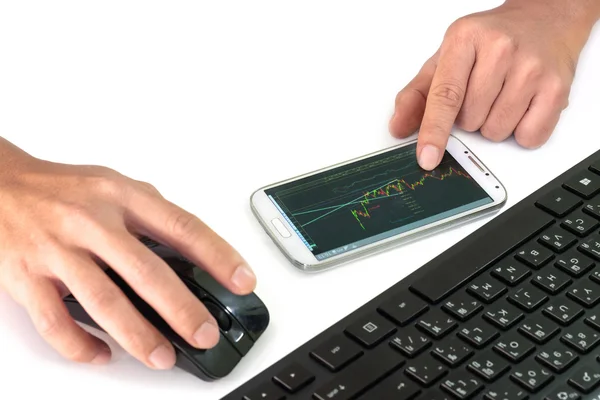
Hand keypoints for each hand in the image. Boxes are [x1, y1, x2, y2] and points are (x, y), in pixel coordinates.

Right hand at [0, 137, 255, 368]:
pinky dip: (80, 346)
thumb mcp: (114, 187)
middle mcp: (92, 222)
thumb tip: (193, 251)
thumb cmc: (62, 188)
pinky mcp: (26, 277)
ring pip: (103, 301)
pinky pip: (55, 321)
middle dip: (181, 309)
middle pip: (146, 271)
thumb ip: (152, 214)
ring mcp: (58, 250)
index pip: (182, 226)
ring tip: (163, 356)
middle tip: (204, 333)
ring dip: (137, 336)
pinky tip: (102, 355)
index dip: (218, 256)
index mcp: (122, 196)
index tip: (242, 281)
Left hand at [389, 0, 598, 169]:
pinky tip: (522, 105)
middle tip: (482, 90)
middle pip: (470, 120)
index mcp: (465, 39)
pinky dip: (521, 131)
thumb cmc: (491, 40)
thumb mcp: (447, 58)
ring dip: (493, 124)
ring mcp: (532, 67)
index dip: (433, 130)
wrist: (545, 18)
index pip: (445, 95)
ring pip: (496, 132)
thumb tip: (398, 128)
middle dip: (469, 117)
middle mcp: (501, 49)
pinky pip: (529, 136)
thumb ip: (418, 94)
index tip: (426, 157)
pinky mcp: (557, 87)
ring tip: (503, 94)